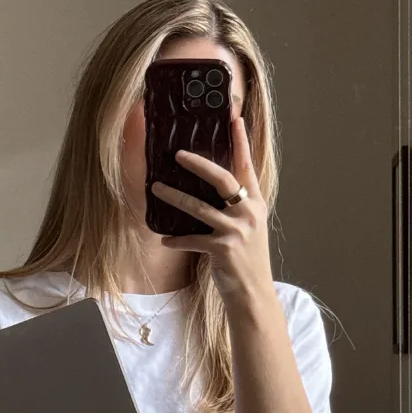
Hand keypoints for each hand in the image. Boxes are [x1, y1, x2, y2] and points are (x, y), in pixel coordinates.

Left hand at [149, 115, 273, 303]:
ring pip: (199, 206)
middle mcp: (248, 213)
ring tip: (156, 188)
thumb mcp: (247, 229)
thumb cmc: (246, 260)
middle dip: (198, 164)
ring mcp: (236, 230)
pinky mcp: (223, 248)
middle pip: (222, 178)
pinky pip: (192, 238)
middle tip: (177, 154)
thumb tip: (208, 188)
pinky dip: (176, 239)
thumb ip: (234, 208)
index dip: (241, 142)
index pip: (247, 166)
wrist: (252, 293)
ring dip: (174, 197)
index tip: (234, 119)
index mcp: (255, 204)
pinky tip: (164, 239)